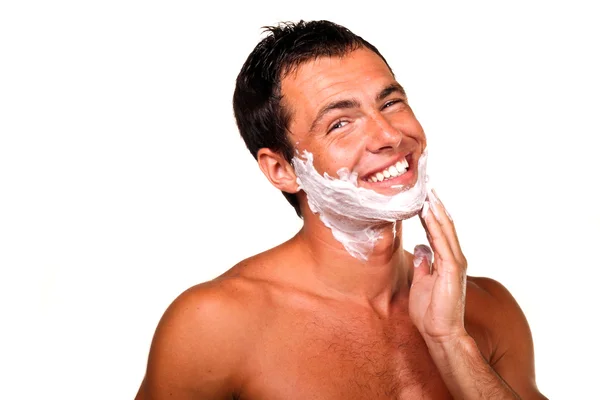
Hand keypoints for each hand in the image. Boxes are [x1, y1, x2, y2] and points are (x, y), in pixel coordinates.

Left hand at [409, 188, 468, 344]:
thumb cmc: (430, 313)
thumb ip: (423, 265)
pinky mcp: (452, 270)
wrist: (440, 334)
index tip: (423, 198)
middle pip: (444, 226)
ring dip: (436, 210)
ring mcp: (454, 263)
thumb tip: (421, 248)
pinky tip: (428, 212)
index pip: (438, 232)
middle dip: (436, 206)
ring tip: (428, 193)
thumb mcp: (421, 283)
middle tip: (427, 187)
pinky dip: (435, 226)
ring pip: (445, 230)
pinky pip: (442, 242)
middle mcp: (453, 259)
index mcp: (445, 262)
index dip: (431, 215)